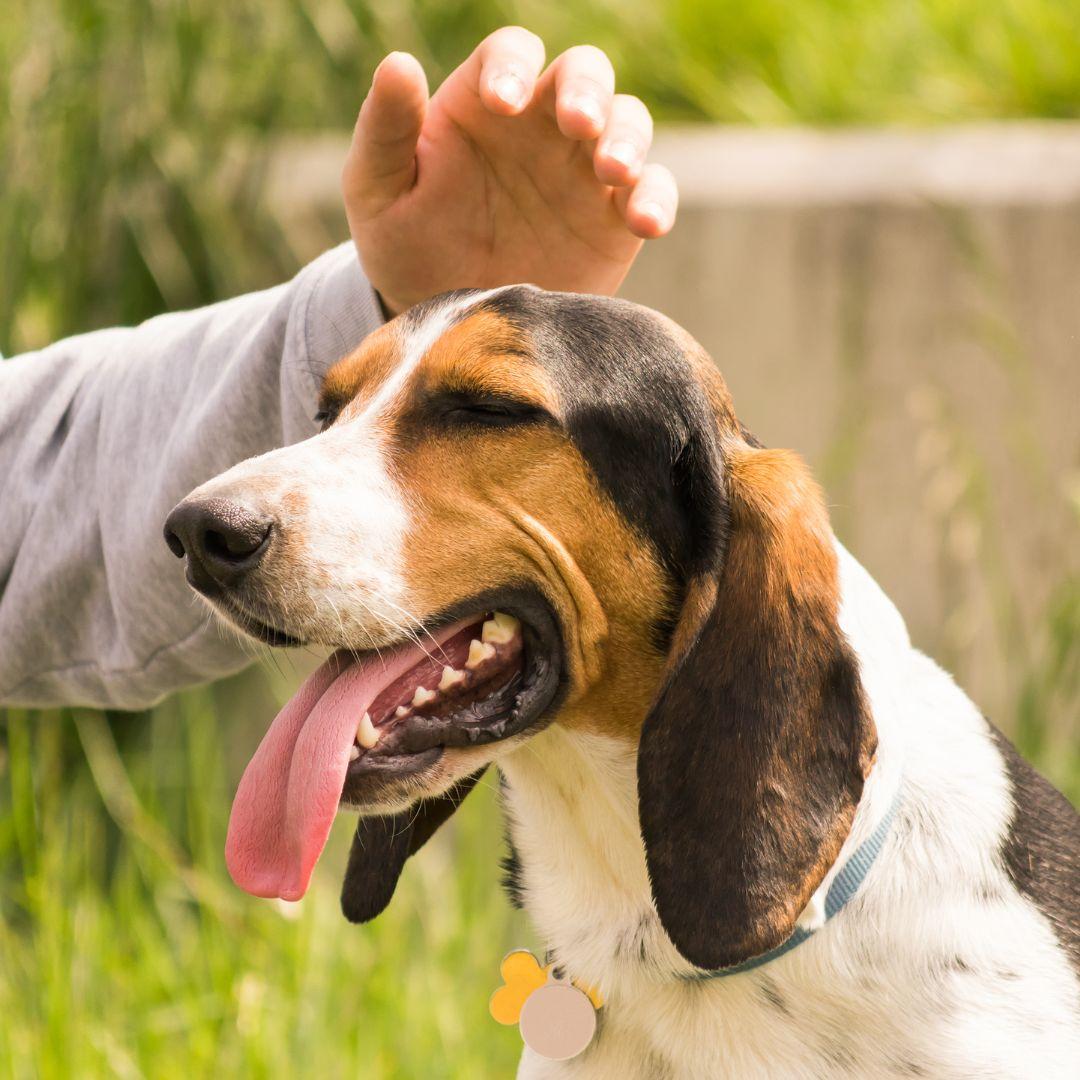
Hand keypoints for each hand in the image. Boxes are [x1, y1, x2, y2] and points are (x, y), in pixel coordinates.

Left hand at [342, 27, 677, 315]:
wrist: (451, 325)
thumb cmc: (405, 246)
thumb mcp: (377, 192)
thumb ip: (385, 131)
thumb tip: (398, 63)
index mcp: (485, 103)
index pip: (510, 55)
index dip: (512, 66)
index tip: (502, 103)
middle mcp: (542, 127)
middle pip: (584, 74)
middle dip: (586, 89)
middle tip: (577, 123)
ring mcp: (584, 172)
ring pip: (628, 123)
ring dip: (628, 138)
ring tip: (614, 171)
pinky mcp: (615, 221)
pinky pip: (653, 192)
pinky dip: (656, 199)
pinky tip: (646, 223)